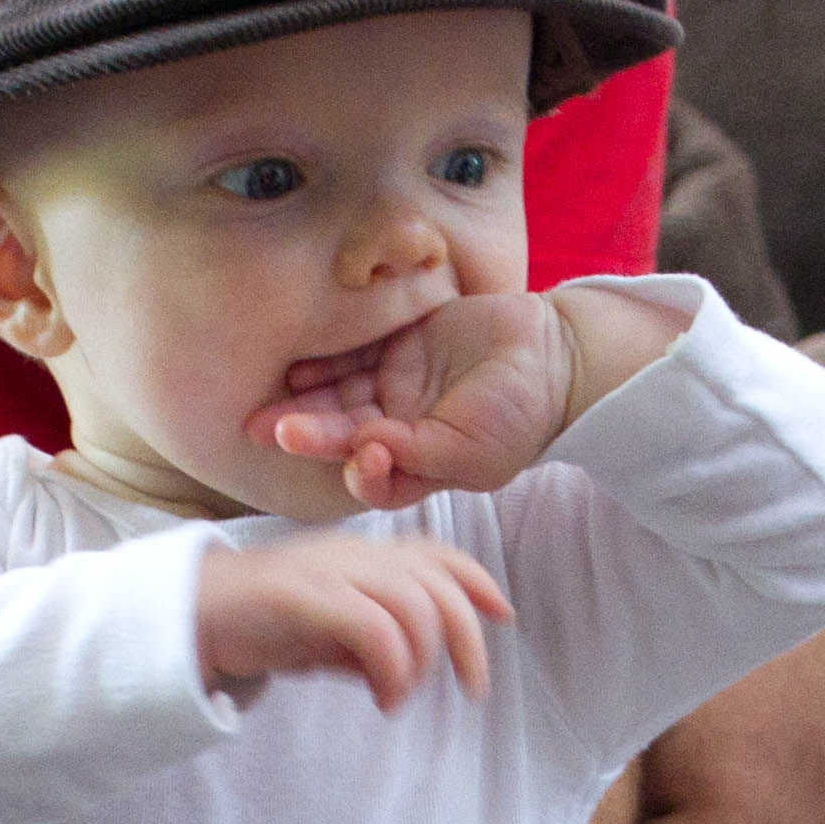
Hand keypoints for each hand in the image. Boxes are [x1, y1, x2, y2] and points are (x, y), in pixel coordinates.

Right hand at [197, 535, 509, 710]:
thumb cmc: (260, 624)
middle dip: (468, 639)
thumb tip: (408, 671)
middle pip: (438, 584)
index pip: (436, 553)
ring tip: (401, 697)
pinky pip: (376, 630)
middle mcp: (354, 555)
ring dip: (424, 662)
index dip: (477, 580)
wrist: (188, 614)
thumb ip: (369, 642)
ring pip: (414, 607)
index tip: (503, 614)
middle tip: (472, 688)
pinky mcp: (307, 598)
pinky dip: (394, 670)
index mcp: (362, 555)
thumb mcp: (327, 633)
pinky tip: (384, 700)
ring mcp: (330, 573)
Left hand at [256, 291, 580, 509]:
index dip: (357, 470)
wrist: (558, 355)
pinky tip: (298, 367)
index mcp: (418, 466)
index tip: (362, 453)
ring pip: (340, 396)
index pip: (372, 477)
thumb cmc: (522, 415)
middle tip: (266, 430)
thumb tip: (366, 451)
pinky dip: (326, 361)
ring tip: (267, 406)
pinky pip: (354, 353)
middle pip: (342, 435)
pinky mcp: (398, 345)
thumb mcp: (474, 450)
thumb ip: (418, 455)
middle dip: (305, 435)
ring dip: (304, 400)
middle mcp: (399, 431)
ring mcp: (396, 388)